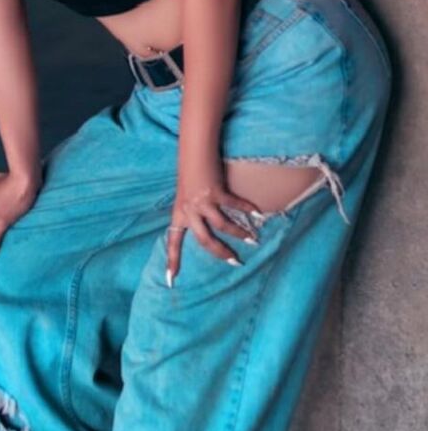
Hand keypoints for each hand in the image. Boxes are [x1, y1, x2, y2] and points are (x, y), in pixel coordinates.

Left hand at [165, 169, 262, 285]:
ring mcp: (203, 201)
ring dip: (240, 234)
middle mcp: (189, 210)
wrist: (193, 150)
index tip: (172, 280)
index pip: (173, 241)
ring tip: (253, 240)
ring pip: (223, 226)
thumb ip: (192, 212)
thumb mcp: (185, 195)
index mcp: (179, 214)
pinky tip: (259, 214)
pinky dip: (248, 209)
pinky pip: (235, 205)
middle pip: (205, 240)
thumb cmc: (189, 172)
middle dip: (221, 253)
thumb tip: (203, 225)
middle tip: (235, 261)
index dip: (172, 261)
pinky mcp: (216, 191)